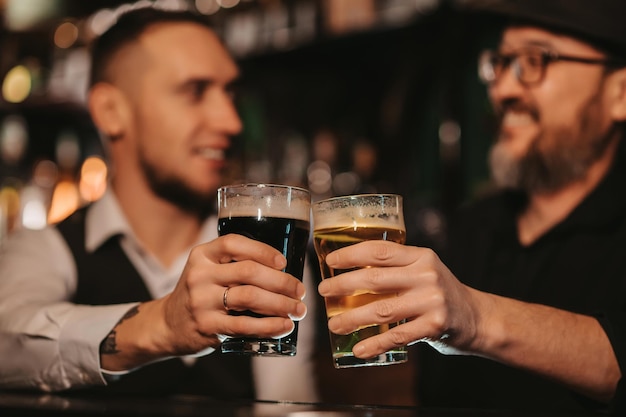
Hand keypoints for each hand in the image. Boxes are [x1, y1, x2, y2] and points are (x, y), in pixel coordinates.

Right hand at [160, 233, 306, 354]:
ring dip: (280, 303)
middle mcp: (200, 275)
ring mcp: (202, 301)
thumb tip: (283, 268)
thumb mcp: (208, 269)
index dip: (262, 250)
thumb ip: (234, 263)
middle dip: (281, 281)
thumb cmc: (201, 292)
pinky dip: (269, 326)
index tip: (283, 261)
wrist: (169, 324)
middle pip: (248, 272)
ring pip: (250, 297)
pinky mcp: (207, 326)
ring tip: (297, 309)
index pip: (234, 244)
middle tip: (300, 290)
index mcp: (202, 255)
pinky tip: (285, 326)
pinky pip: (245, 325)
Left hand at [317, 240, 480, 358]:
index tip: (331, 261)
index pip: (379, 250)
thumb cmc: (441, 292)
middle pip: (374, 279)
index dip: (351, 254)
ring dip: (352, 318)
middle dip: (342, 286)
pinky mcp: (434, 325)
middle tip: (323, 292)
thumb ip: (397, 268)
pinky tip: (358, 349)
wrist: (478, 318)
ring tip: (334, 324)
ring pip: (381, 309)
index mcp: (420, 256)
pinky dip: (375, 344)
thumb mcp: (424, 270)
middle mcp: (426, 275)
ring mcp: (431, 300)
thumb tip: (351, 273)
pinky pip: (396, 336)